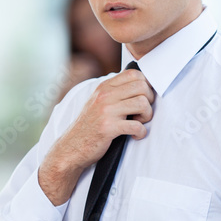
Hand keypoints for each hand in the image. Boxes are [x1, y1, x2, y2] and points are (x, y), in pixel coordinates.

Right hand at [39, 68, 153, 204]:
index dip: (145, 85)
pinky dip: (141, 132)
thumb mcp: (99, 102)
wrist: (71, 147)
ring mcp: (106, 111)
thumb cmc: (90, 126)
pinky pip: (136, 126)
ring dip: (147, 116)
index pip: (134, 73)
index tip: (143, 98)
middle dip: (149, 101)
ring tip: (139, 123)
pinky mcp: (108, 128)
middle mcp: (105, 95)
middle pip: (142, 86)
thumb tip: (141, 84)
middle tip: (142, 113)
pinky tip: (135, 135)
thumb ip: (115, 92)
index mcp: (104, 87)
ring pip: (142, 104)